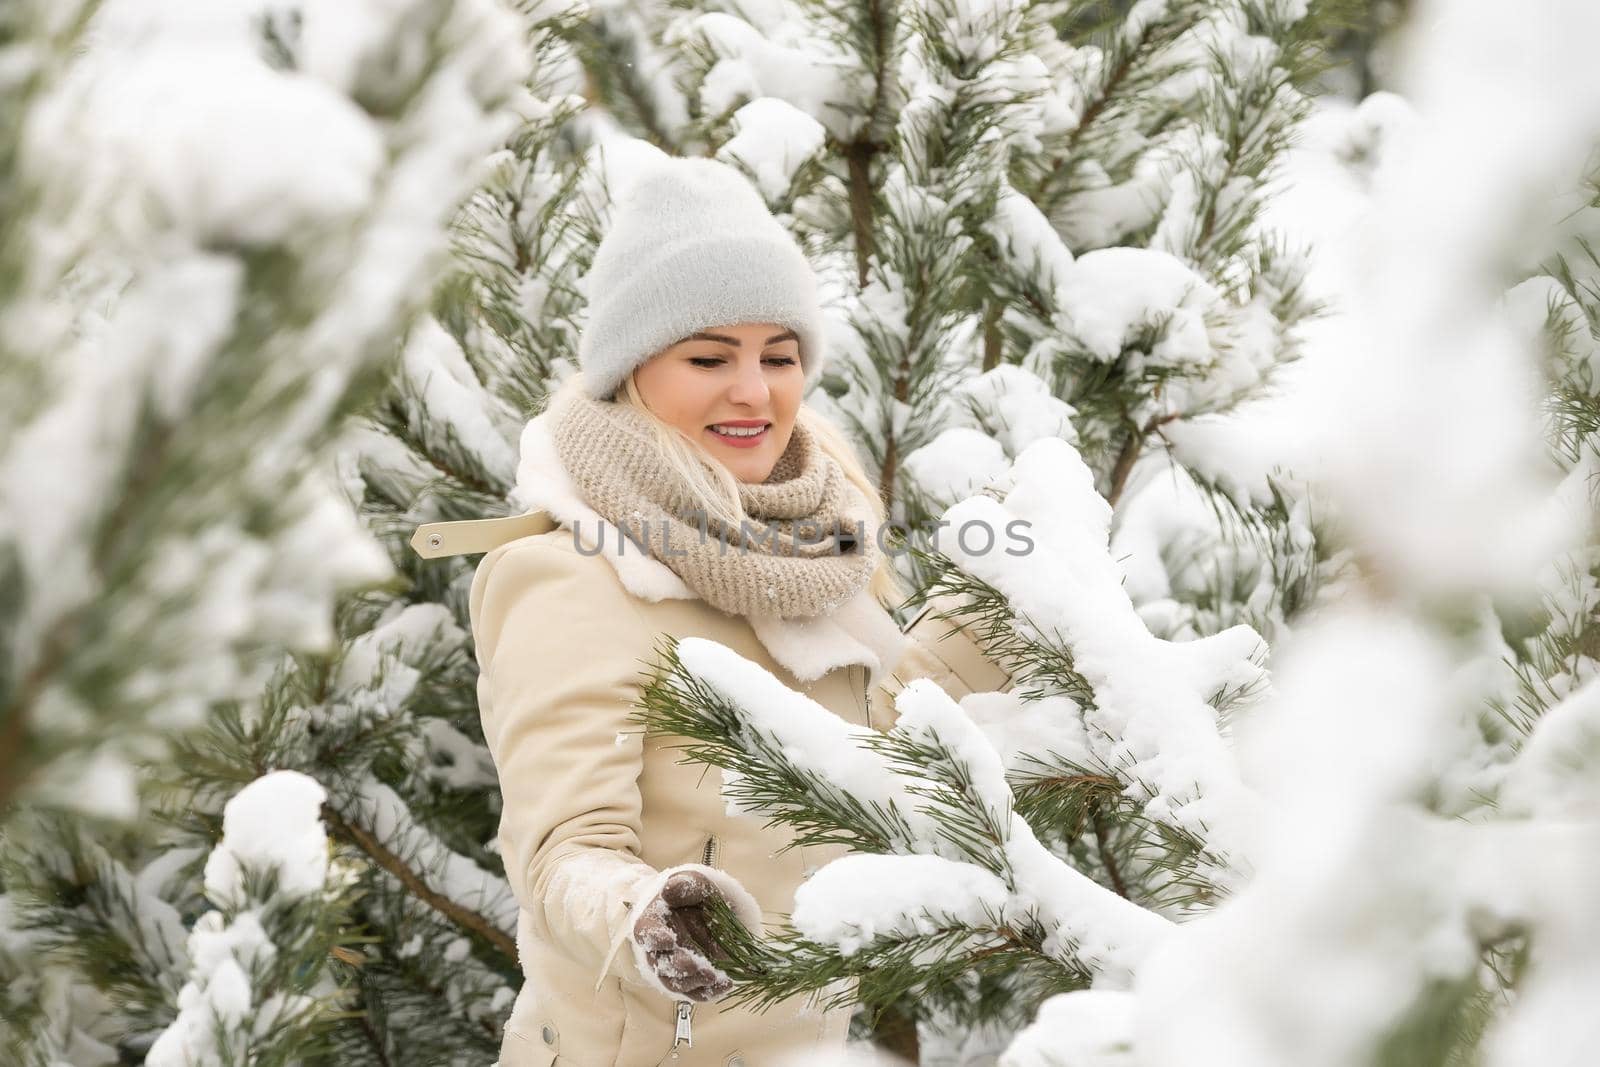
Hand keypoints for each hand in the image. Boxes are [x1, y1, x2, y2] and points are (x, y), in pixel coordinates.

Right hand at [631, 870, 734, 1001]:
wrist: (712, 912)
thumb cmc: (697, 894)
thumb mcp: (695, 882)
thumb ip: (685, 885)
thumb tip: (669, 890)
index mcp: (654, 921)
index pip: (645, 932)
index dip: (654, 937)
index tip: (668, 939)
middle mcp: (660, 949)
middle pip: (660, 963)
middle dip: (676, 966)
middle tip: (692, 964)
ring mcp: (674, 967)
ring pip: (675, 982)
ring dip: (692, 983)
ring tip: (714, 977)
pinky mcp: (692, 980)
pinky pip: (695, 992)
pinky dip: (709, 992)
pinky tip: (725, 985)